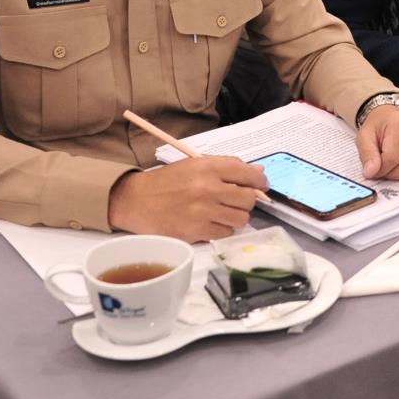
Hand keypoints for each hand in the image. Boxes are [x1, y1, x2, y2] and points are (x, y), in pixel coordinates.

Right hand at [107, 156, 267, 240]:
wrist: (137, 200)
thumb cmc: (167, 181)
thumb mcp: (195, 165)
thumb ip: (227, 167)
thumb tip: (258, 174)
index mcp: (208, 167)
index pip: (246, 173)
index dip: (259, 181)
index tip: (261, 185)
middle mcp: (208, 189)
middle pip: (248, 199)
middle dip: (247, 200)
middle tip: (237, 200)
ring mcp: (202, 212)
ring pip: (240, 219)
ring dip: (236, 216)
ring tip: (223, 212)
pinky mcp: (196, 232)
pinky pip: (225, 233)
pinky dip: (222, 229)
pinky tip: (210, 222)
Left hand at [355, 105, 398, 180]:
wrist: (391, 115)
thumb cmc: (380, 126)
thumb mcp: (365, 136)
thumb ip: (367, 154)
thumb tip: (371, 172)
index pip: (392, 158)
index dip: (381, 170)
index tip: (375, 170)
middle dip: (393, 173)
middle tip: (385, 167)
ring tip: (398, 162)